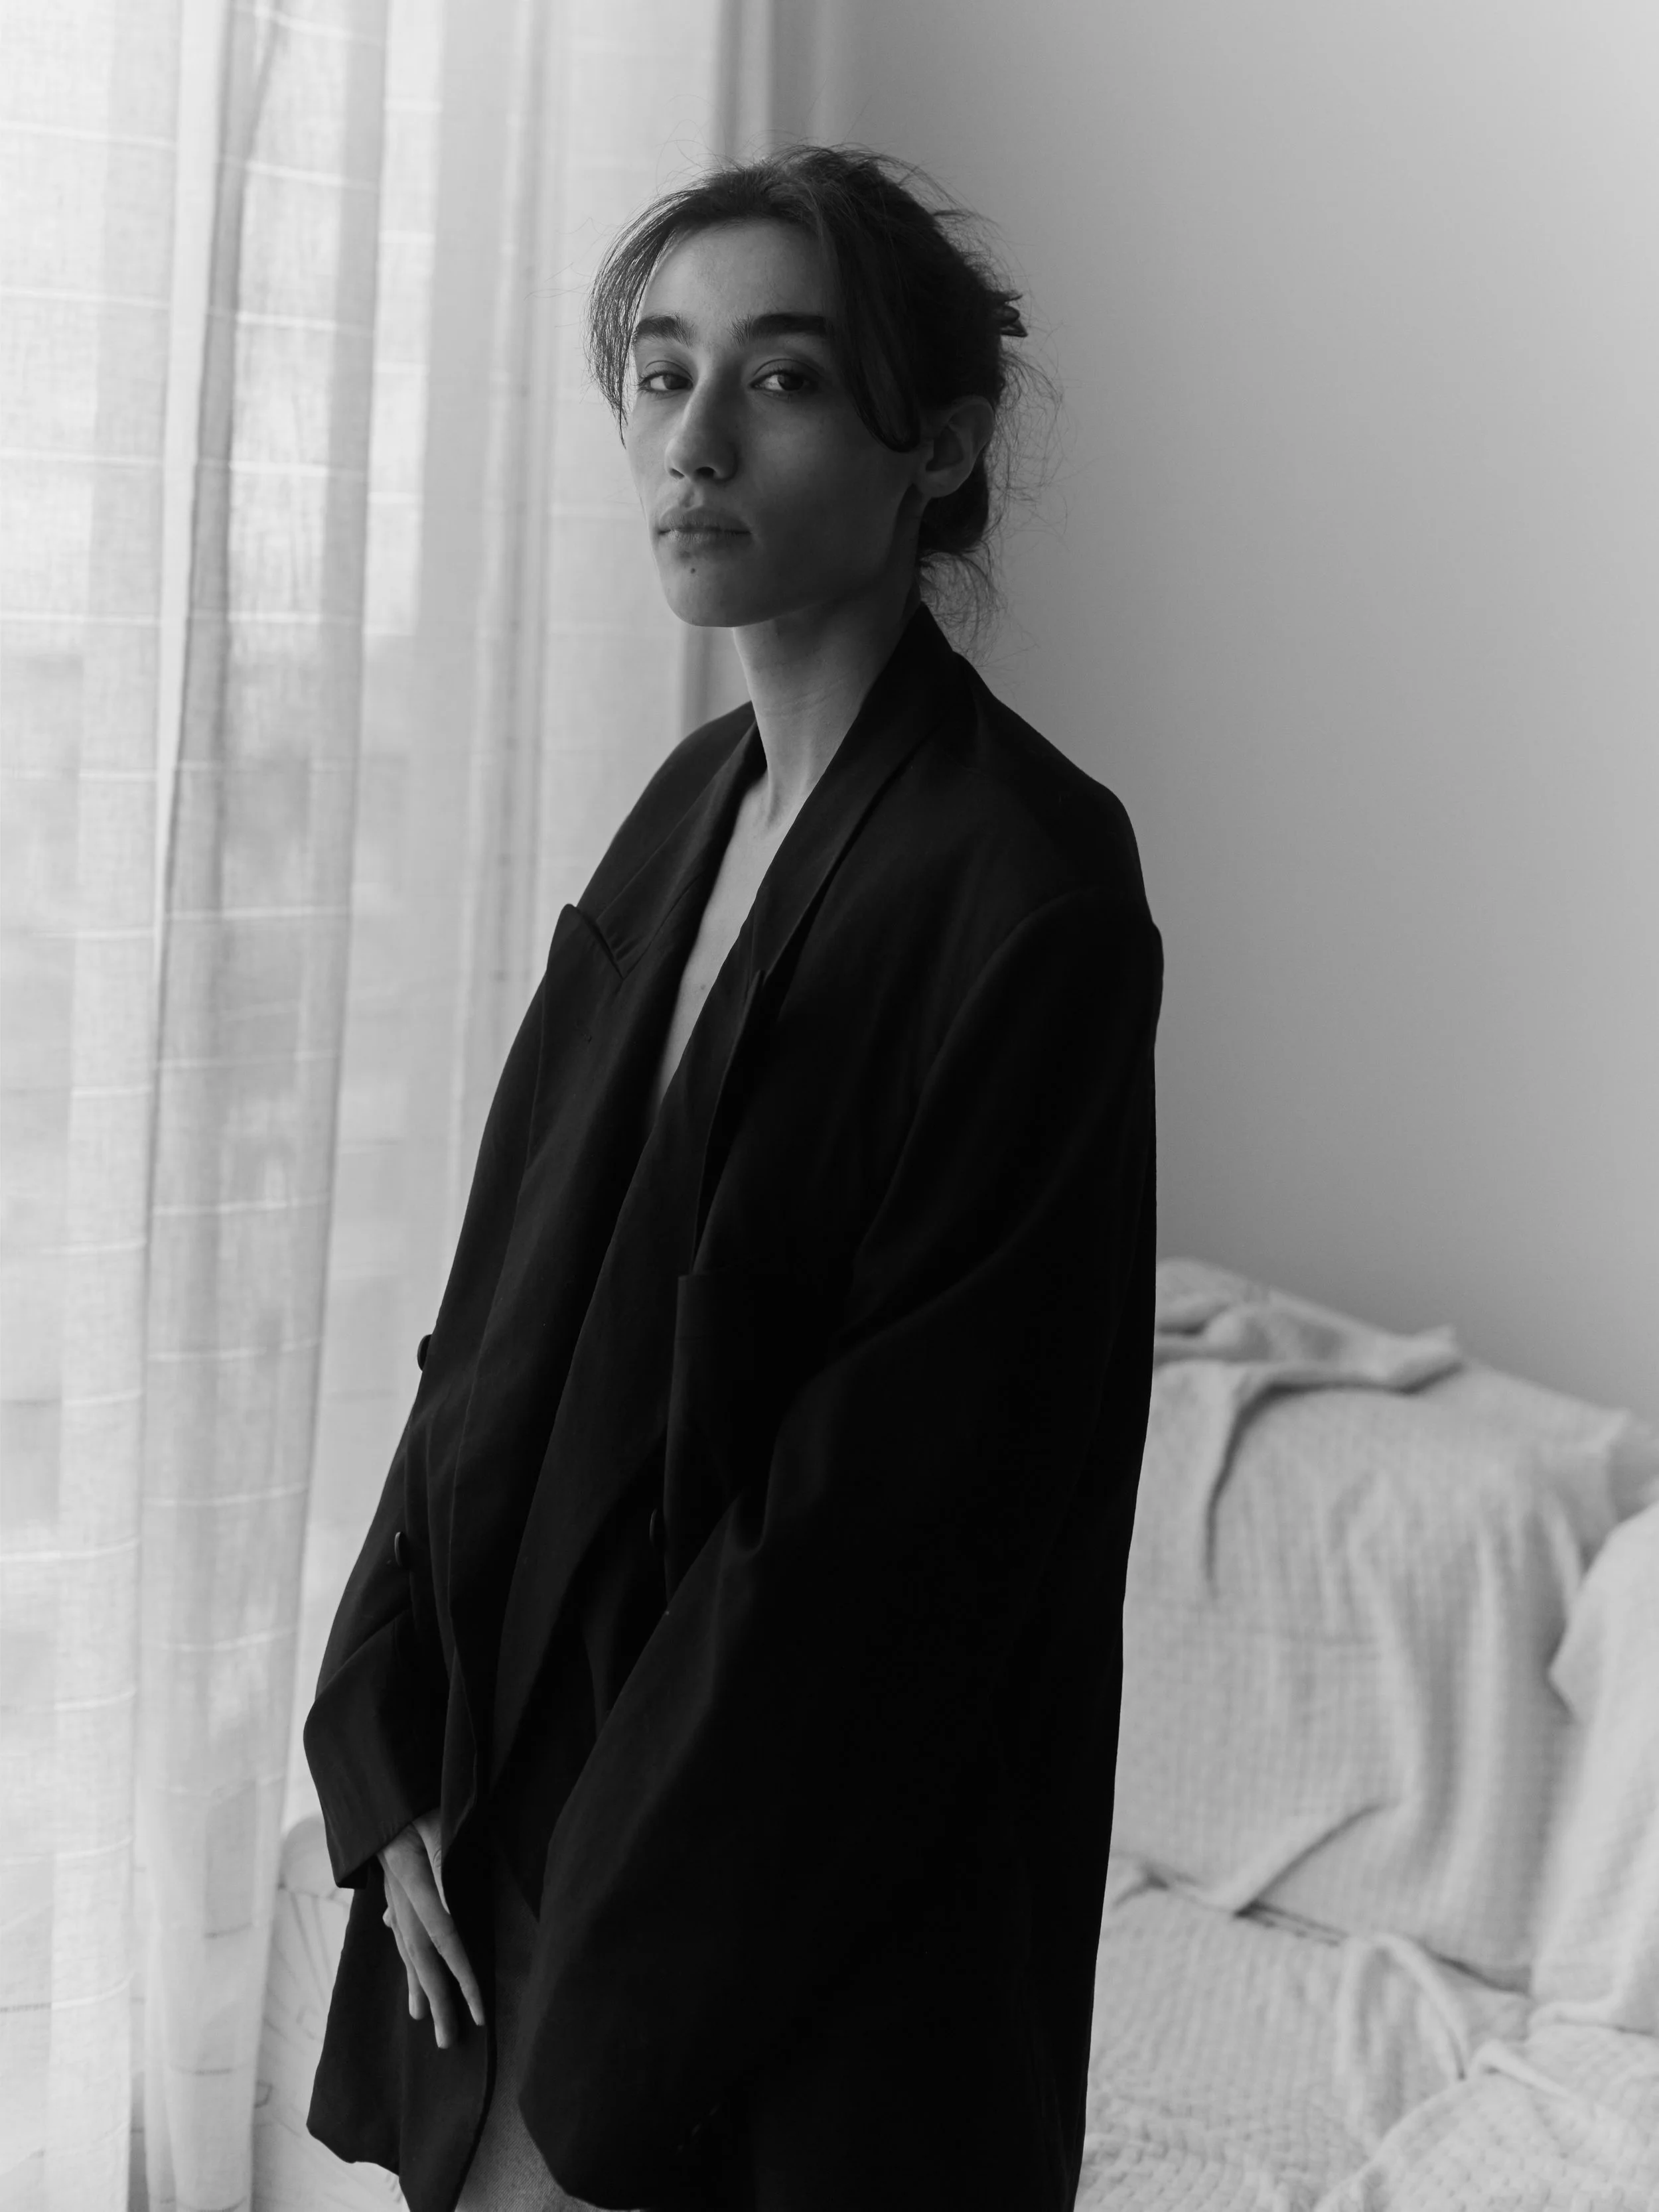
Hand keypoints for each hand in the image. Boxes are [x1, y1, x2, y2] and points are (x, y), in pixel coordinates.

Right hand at [379, 1809, 483, 2047]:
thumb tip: (453, 1904)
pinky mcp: (392, 1890)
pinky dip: (406, 1958)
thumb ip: (445, 1857)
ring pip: (406, 1950)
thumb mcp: (434, 1820)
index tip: (479, 2013)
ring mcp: (393, 1897)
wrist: (378, 1791)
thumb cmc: (413, 1799)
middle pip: (421, 1958)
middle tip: (447, 2042)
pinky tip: (410, 1973)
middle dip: (437, 2001)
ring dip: (417, 1986)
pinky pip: (400, 1934)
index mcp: (415, 1885)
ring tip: (422, 2019)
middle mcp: (401, 1899)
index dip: (463, 1979)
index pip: (446, 1941)